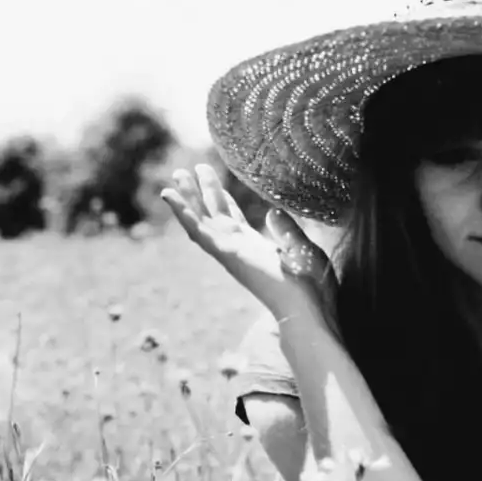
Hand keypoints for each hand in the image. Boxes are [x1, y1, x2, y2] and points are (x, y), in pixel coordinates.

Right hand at [160, 164, 338, 324]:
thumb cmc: (312, 289)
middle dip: (202, 191)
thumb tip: (271, 212)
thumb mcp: (303, 249)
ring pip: (203, 219)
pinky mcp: (227, 253)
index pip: (233, 218)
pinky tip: (169, 196)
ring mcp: (231, 251)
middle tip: (187, 169)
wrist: (308, 311)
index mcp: (256, 247)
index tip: (210, 180)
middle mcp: (240, 249)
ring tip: (177, 173)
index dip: (221, 198)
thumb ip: (286, 230)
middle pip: (215, 213)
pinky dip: (183, 213)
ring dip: (188, 197)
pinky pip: (199, 231)